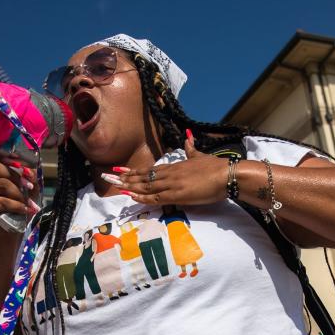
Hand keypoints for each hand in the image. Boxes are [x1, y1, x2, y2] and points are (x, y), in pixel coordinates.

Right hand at [0, 154, 39, 237]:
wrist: (12, 231)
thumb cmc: (20, 206)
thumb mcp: (29, 188)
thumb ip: (29, 176)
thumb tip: (28, 171)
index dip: (3, 155)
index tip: (19, 163)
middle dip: (15, 174)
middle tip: (30, 186)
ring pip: (2, 183)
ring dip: (20, 194)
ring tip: (29, 204)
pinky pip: (2, 201)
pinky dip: (17, 205)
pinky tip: (25, 210)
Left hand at [110, 134, 228, 205]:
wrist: (227, 174)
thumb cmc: (215, 167)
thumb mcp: (200, 156)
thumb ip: (191, 149)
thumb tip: (188, 138)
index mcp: (174, 166)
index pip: (149, 170)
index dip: (133, 171)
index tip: (119, 171)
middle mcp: (170, 174)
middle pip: (142, 176)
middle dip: (124, 177)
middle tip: (107, 176)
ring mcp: (172, 184)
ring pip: (146, 186)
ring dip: (129, 186)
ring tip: (113, 185)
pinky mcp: (177, 194)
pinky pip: (156, 197)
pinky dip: (143, 197)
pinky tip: (132, 196)